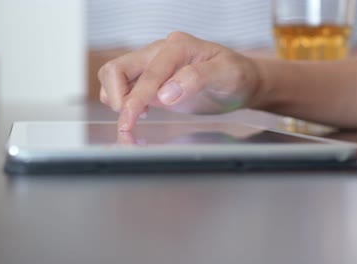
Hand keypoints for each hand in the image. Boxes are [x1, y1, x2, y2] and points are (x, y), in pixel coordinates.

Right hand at [98, 32, 262, 130]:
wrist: (242, 82)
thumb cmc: (237, 76)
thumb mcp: (226, 75)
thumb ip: (196, 79)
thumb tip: (165, 94)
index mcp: (179, 47)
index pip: (149, 72)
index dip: (137, 98)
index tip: (130, 119)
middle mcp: (160, 52)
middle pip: (118, 68)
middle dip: (117, 97)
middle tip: (126, 122)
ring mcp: (153, 65)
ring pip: (115, 76)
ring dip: (116, 100)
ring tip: (132, 120)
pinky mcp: (151, 80)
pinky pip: (124, 88)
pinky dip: (122, 102)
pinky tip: (140, 114)